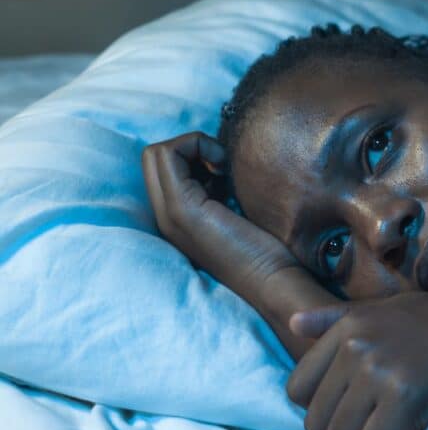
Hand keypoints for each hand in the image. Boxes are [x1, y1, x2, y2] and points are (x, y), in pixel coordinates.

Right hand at [141, 132, 300, 293]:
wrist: (274, 282)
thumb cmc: (266, 251)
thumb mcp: (233, 214)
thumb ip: (215, 191)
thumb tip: (217, 161)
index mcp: (175, 218)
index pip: (160, 167)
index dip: (192, 156)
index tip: (223, 173)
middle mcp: (164, 216)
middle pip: (152, 157)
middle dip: (189, 148)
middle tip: (221, 168)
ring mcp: (169, 213)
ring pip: (156, 152)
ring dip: (194, 147)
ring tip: (223, 172)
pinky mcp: (181, 208)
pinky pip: (169, 154)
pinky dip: (198, 147)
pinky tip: (224, 171)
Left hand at [286, 292, 427, 429]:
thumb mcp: (392, 309)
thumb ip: (340, 317)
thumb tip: (293, 324)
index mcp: (350, 325)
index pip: (297, 388)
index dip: (317, 414)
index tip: (343, 424)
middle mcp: (357, 344)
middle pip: (315, 421)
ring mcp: (379, 368)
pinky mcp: (404, 394)